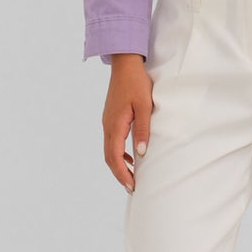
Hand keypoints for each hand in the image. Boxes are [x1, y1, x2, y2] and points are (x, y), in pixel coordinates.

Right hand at [103, 54, 152, 192]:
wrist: (125, 64)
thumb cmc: (136, 83)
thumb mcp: (144, 106)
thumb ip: (142, 130)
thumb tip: (140, 154)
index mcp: (115, 124)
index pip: (114, 156)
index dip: (123, 173)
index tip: (132, 186)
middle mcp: (107, 125)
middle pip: (109, 157)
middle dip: (120, 174)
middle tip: (132, 188)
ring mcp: (107, 122)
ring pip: (109, 150)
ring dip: (118, 165)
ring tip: (131, 177)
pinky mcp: (110, 118)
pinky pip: (111, 141)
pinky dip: (118, 153)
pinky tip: (130, 157)